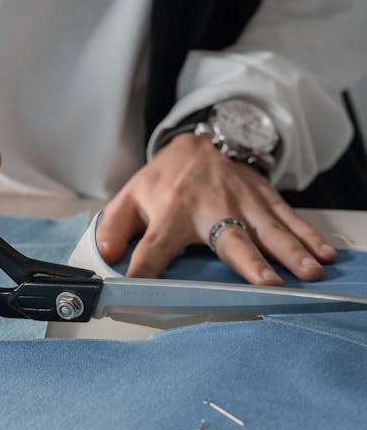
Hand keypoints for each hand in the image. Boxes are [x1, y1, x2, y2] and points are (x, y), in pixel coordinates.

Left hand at [96, 133, 335, 283]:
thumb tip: (105, 257)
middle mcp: (210, 207)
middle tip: (267, 283)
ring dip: (290, 252)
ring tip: (308, 272)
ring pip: (270, 230)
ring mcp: (243, 203)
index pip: (155, 244)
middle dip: (250, 261)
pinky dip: (309, 236)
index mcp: (170, 210)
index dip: (146, 267)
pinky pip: (290, 219)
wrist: (203, 140)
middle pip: (230, 238)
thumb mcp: (132, 196)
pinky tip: (324, 254)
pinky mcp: (266, 199)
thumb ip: (115, 228)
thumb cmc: (167, 178)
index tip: (141, 289)